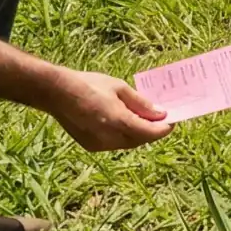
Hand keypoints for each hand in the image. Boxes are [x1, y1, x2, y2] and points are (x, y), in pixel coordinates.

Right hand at [47, 70, 170, 150]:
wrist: (57, 93)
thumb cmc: (90, 84)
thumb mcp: (119, 88)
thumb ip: (141, 103)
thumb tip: (160, 113)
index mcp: (118, 122)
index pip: (149, 132)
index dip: (163, 128)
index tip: (173, 120)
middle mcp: (109, 138)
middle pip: (139, 140)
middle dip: (152, 131)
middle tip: (161, 118)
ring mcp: (99, 144)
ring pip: (127, 144)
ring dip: (138, 134)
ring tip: (144, 119)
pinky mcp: (90, 146)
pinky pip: (114, 144)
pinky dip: (123, 135)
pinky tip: (125, 123)